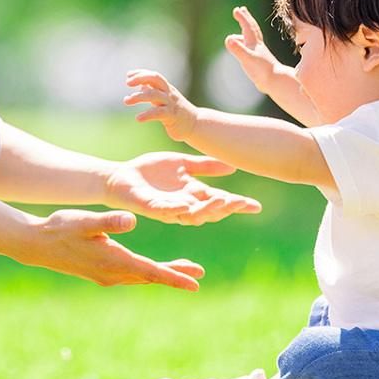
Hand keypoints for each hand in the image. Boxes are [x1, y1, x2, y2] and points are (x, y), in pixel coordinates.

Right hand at [32, 209, 204, 289]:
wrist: (36, 244)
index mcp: (113, 260)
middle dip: (175, 274)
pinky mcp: (100, 272)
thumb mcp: (85, 221)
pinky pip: (130, 275)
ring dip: (162, 273)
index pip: (150, 271)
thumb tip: (133, 220)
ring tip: (183, 270)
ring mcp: (105, 275)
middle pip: (150, 276)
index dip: (174, 276)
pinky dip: (146, 272)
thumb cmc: (60, 228)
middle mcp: (112, 273)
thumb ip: (109, 221)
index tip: (195, 283)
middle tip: (199, 275)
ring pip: (141, 276)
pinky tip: (150, 268)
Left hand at [102, 151, 260, 224]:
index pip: (219, 200)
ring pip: (191, 215)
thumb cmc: (151, 171)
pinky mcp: (150, 206)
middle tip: (242, 203)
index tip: (256, 205)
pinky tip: (186, 206)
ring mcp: (168, 207)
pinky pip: (165, 211)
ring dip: (206, 209)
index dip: (236, 204)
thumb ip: (204, 166)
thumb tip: (231, 166)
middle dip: (226, 208)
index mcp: (192, 193)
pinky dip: (176, 210)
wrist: (122, 176)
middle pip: (209, 210)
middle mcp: (183, 204)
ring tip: (221, 199)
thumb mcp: (182, 163)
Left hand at [125, 69, 198, 142]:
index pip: (153, 76)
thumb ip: (153, 92)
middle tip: (128, 83)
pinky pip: (157, 113)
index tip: (129, 75)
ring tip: (126, 100)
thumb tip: (142, 85)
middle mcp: (168, 93)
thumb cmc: (176, 111)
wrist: (195, 124)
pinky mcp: (171, 116)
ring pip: (154, 94)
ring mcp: (170, 103)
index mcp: (166, 88)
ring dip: (138, 96)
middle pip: (155, 79)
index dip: (141, 73)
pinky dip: (147, 114)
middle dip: (140, 78)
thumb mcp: (164, 99)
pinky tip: (138, 118)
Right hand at [224, 6, 280, 93]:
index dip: (242, 17)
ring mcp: (259, 52)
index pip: (247, 26)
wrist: (276, 82)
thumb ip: (238, 49)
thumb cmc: (262, 71)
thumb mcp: (247, 59)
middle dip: (246, 18)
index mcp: (253, 43)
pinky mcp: (259, 60)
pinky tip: (247, 47)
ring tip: (243, 26)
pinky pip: (253, 46)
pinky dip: (249, 42)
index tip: (237, 10)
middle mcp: (257, 45)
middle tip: (242, 9)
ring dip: (248, 29)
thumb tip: (228, 39)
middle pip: (252, 28)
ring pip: (253, 37)